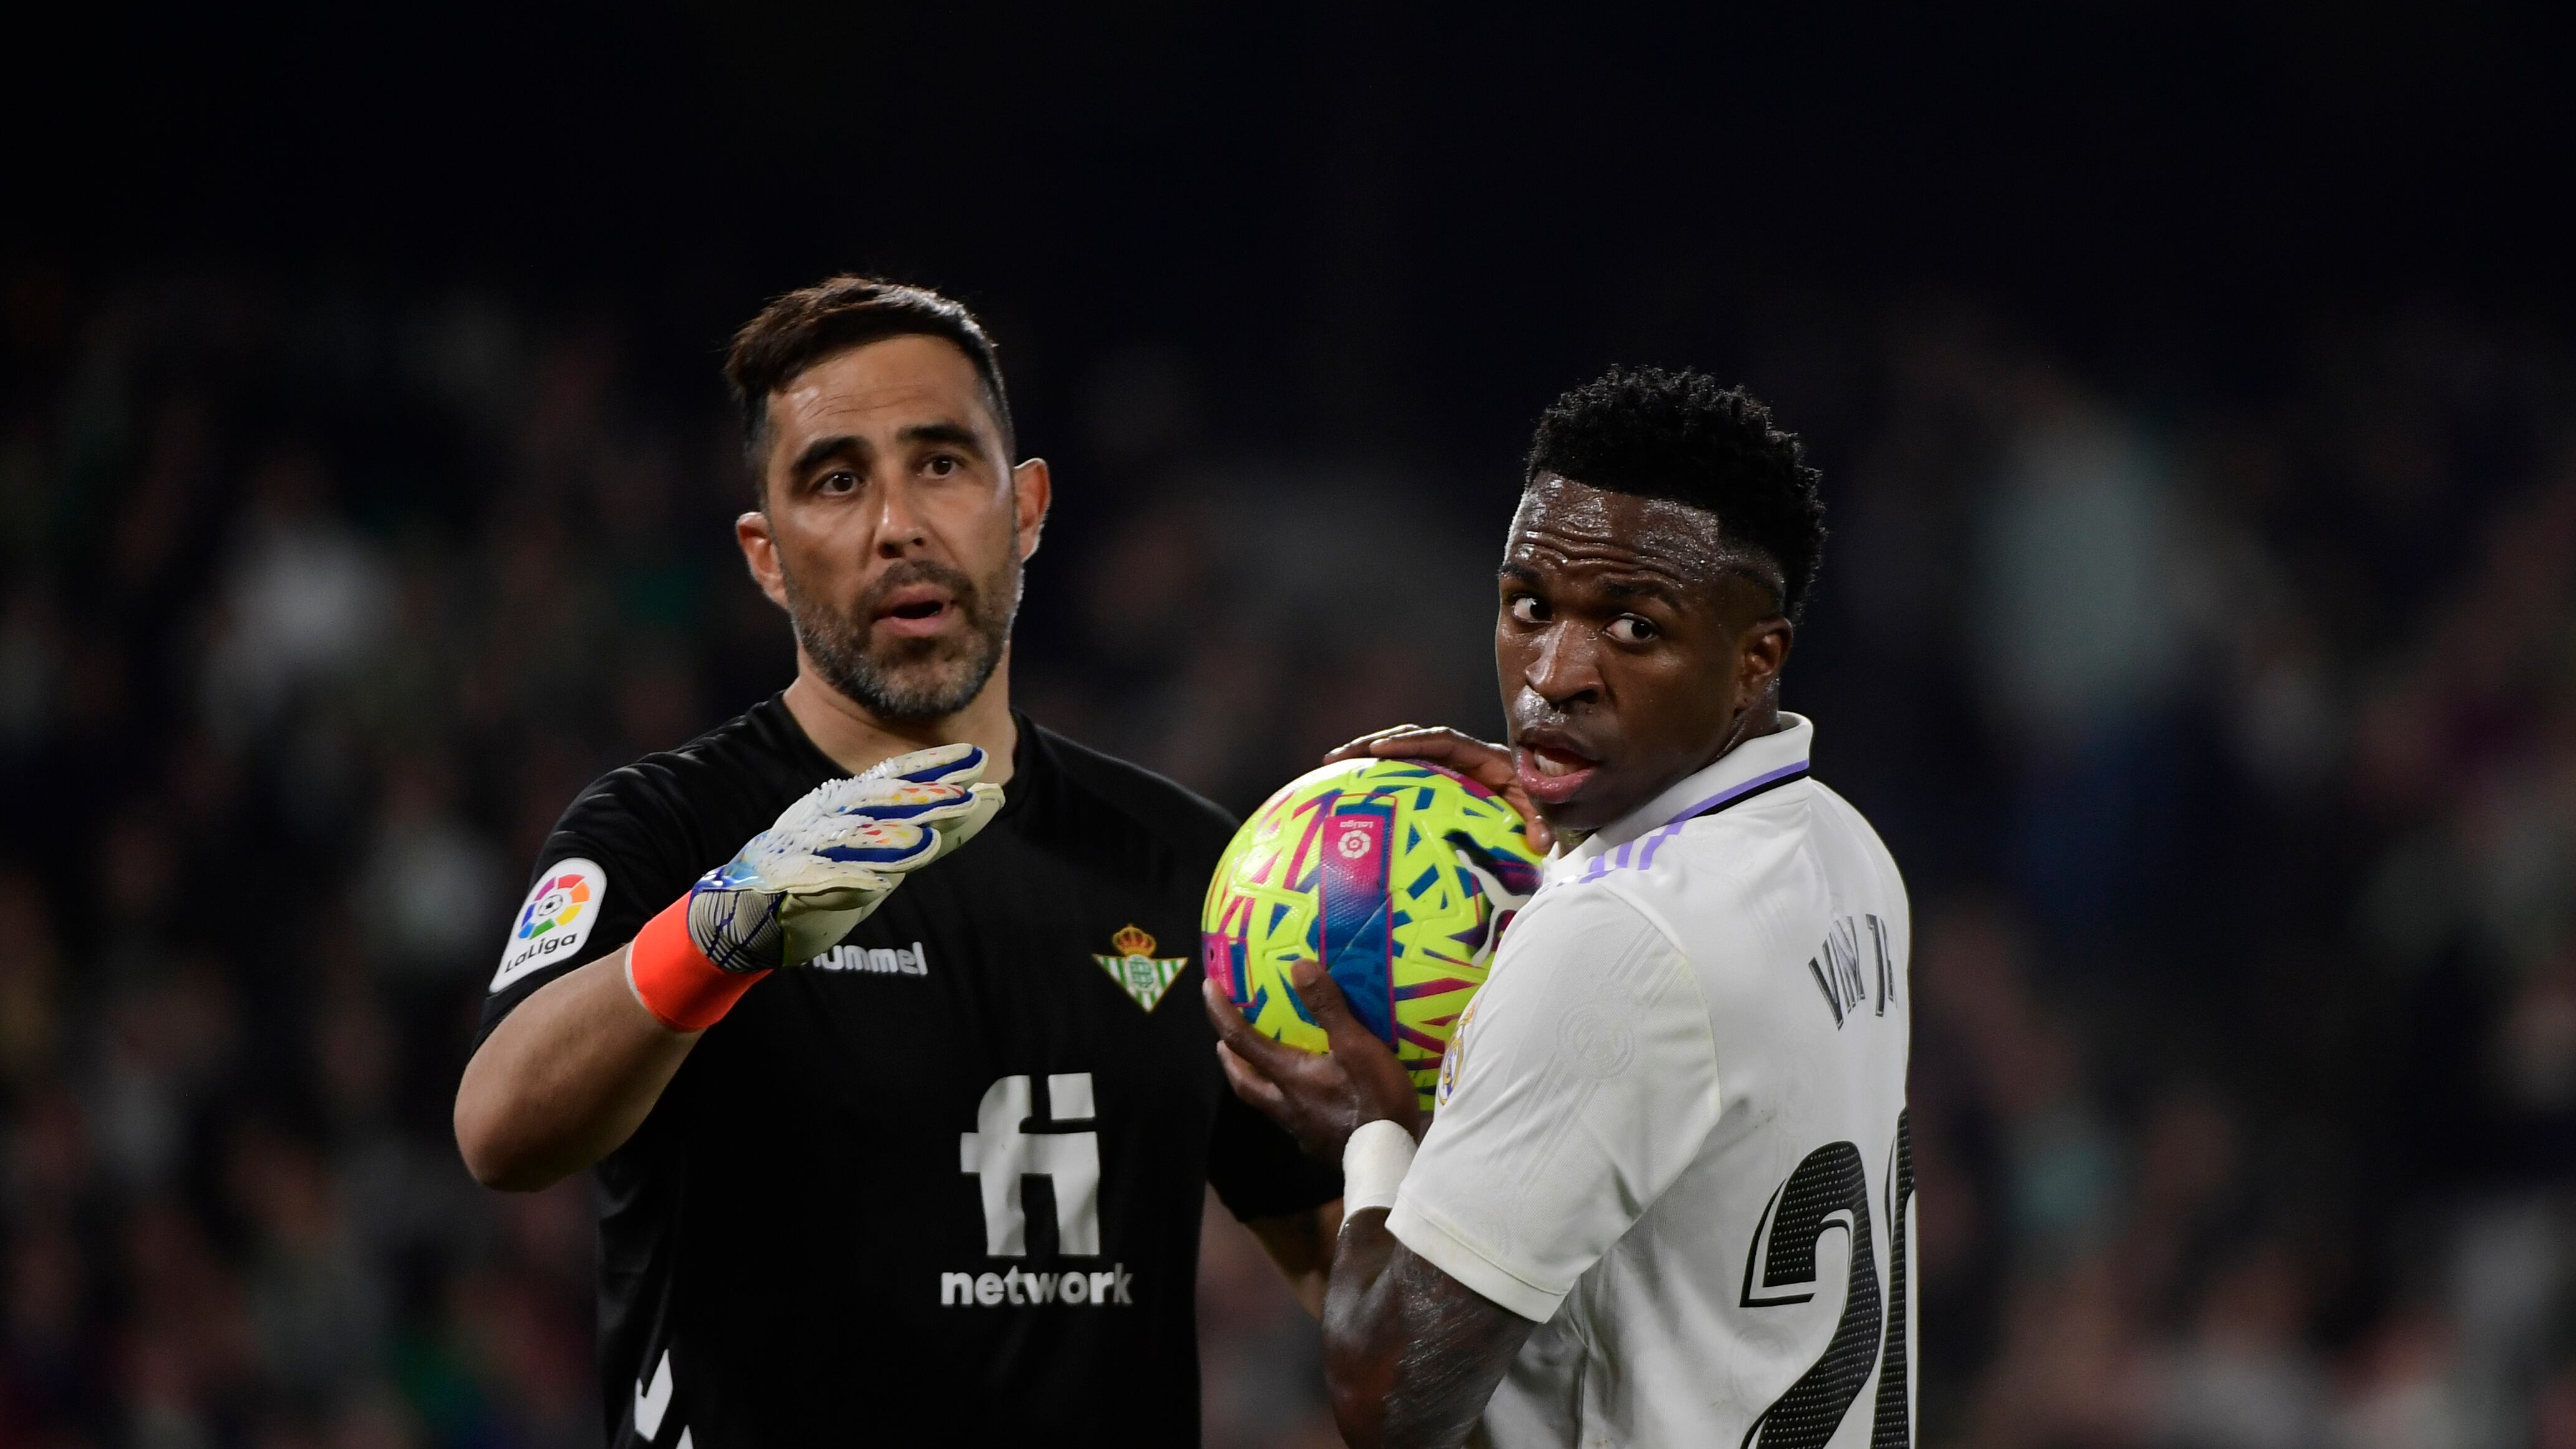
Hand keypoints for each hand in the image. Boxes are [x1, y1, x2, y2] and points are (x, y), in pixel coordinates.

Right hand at [687, 743, 1004, 971]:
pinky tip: (874, 887)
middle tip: (966, 796)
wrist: (740, 919)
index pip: (894, 779)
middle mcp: (822, 821)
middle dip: (920, 799)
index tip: (979, 756)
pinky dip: (843, 884)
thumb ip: (934, 828)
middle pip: (875, 805)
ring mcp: (800, 853)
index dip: (933, 767)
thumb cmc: (823, 877)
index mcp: (846, 807)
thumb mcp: (886, 853)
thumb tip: (994, 796)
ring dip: (886, 843)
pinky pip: (813, 885)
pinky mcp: (781, 890)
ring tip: (925, 844)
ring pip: (846, 843)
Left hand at [1204, 959, 1422, 1161]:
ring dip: (1254, 1079)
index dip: (1221, 1013)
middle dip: (1229, 1058)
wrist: (1387, 1162)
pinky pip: (1290, 1117)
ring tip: (1260, 1064)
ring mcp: (1299, 1129)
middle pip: (1243, 1081)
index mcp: (1288, 1076)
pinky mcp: (1317, 1144)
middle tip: (1222, 1041)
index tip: (1207, 988)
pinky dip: (1285, 1100)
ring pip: (1265, 1101)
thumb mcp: (1357, 1046)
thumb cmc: (1373, 1100)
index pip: (1242, 1040)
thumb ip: (1328, 1007)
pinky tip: (1305, 1098)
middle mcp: (1284, 1104)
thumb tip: (1297, 967)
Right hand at [1323, 724, 1551, 853]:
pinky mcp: (1436, 787)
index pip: (1441, 740)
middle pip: (1410, 740)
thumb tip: (1540, 843)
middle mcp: (1460, 758)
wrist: (1547, 806)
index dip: (1410, 742)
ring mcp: (1445, 771)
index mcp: (1482, 756)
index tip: (1380, 750)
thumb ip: (1540, 823)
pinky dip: (1376, 784)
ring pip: (1400, 758)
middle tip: (1336, 757)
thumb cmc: (1543, 807)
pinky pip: (1402, 780)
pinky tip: (1345, 799)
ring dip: (1366, 761)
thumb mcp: (1544, 812)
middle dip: (1372, 745)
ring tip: (1328, 771)